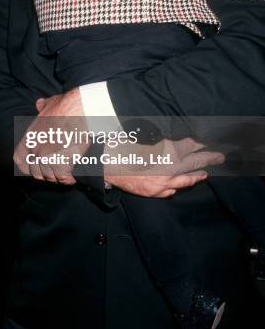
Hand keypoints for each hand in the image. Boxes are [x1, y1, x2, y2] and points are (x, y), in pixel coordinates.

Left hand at [13, 89, 87, 184]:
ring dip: (58, 177)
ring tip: (66, 175)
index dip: (27, 166)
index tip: (35, 168)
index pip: (19, 160)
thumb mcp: (50, 103)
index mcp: (30, 137)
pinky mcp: (62, 163)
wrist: (80, 111)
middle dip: (45, 173)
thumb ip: (43, 106)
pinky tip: (72, 178)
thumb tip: (39, 103)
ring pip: (50, 176)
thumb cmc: (67, 105)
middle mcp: (36, 149)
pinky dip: (68, 179)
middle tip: (55, 171)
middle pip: (36, 172)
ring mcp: (48, 158)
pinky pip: (62, 178)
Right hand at [105, 136, 224, 197]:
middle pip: (194, 162)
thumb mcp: (147, 137)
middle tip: (220, 157)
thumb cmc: (125, 146)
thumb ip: (164, 140)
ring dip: (197, 175)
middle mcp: (169, 166)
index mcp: (168, 149)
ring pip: (186, 179)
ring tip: (205, 174)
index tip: (213, 142)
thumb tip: (177, 139)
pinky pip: (171, 190)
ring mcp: (164, 181)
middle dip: (209, 159)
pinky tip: (181, 185)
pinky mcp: (155, 191)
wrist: (108, 165)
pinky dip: (177, 186)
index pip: (192, 145)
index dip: (204, 143)